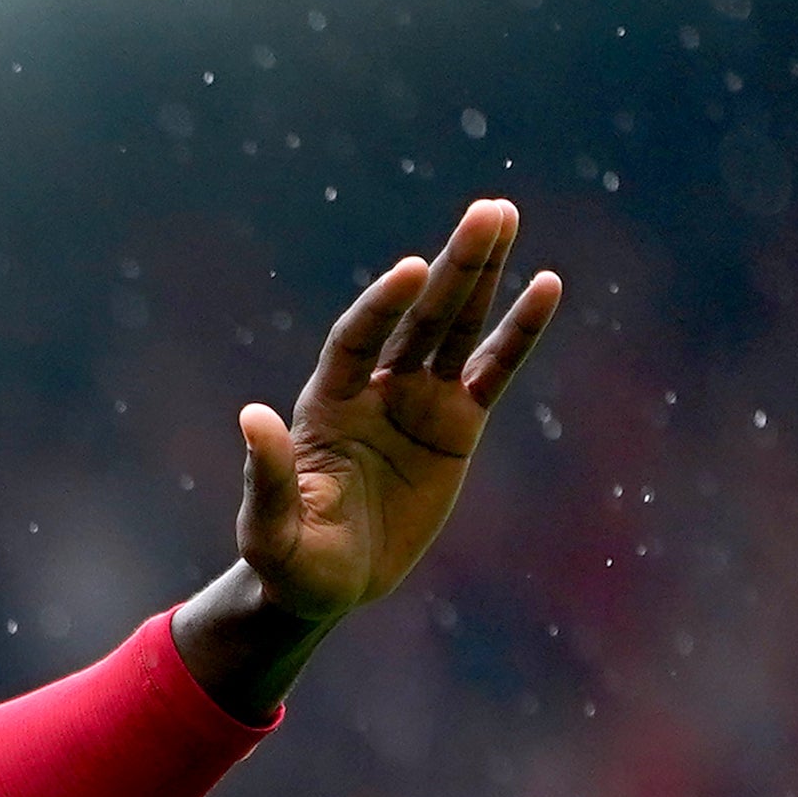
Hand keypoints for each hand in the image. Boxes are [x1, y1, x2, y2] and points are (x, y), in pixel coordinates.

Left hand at [173, 196, 558, 710]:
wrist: (326, 585)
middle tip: (490, 211)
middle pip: (417, 317)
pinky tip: (546, 287)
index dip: (382, 307)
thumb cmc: (289, 561)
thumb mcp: (271, 530)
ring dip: (482, 275)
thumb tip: (251, 416)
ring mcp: (417, 403)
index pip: (357, 342)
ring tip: (505, 217)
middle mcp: (373, 391)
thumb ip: (266, 476)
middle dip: (452, 266)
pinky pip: (493, 370)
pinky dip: (519, 332)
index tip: (412, 269)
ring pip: (456, 327)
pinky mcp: (456, 425)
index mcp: (325, 407)